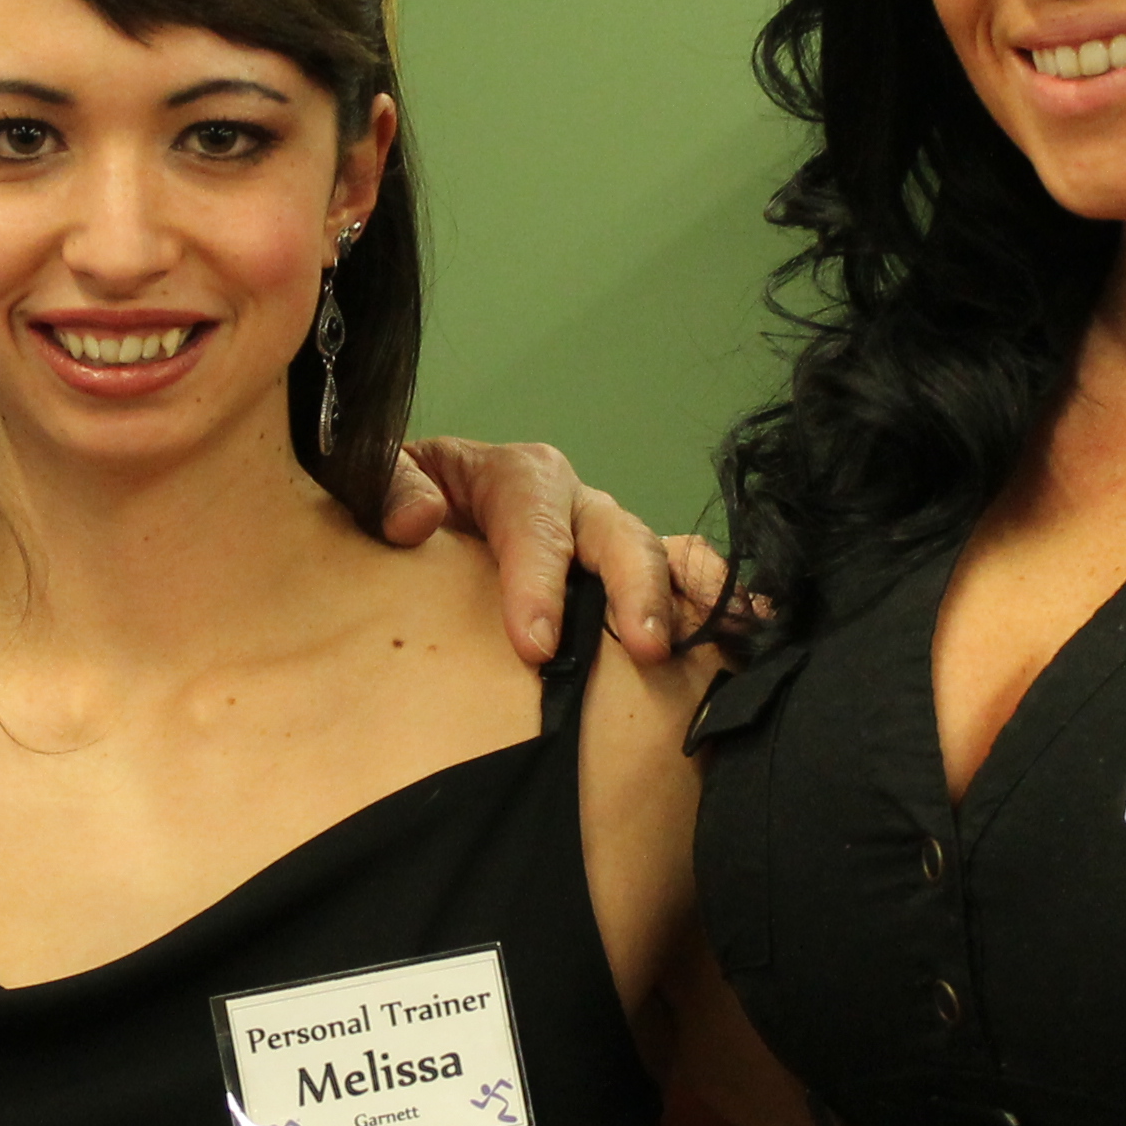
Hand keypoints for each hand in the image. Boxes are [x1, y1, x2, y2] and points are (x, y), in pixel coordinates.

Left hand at [383, 438, 716, 664]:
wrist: (414, 521)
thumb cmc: (400, 504)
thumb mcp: (376, 479)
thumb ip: (388, 487)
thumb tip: (418, 521)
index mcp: (513, 477)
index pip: (533, 518)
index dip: (539, 579)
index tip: (537, 644)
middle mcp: (573, 506)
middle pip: (615, 533)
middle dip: (633, 588)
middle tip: (643, 648)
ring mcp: (606, 543)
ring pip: (659, 557)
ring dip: (685, 600)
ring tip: (718, 641)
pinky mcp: (627, 578)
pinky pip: (683, 580)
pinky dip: (717, 602)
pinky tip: (750, 633)